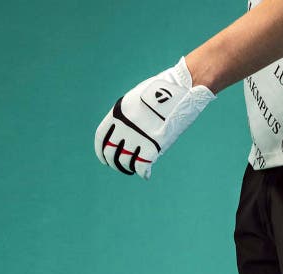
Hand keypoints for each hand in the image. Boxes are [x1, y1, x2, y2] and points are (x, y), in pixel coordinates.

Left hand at [94, 57, 214, 179]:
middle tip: (122, 168)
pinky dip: (142, 173)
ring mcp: (138, 136)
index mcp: (118, 112)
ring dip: (128, 169)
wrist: (181, 89)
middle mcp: (125, 126)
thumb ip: (129, 117)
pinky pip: (142, 166)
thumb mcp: (137, 100)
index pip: (101, 137)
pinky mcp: (153, 146)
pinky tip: (145, 175)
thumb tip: (126, 133)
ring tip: (134, 169)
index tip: (105, 160)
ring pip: (125, 162)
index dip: (101, 152)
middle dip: (115, 164)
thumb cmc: (163, 93)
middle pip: (111, 153)